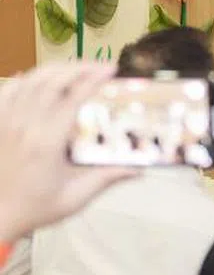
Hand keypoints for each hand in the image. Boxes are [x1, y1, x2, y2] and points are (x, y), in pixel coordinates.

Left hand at [0, 64, 135, 240]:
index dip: (93, 80)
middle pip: (51, 82)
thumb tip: (139, 169)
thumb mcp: (76, 197)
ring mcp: (6, 123)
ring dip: (54, 69)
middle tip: (99, 65)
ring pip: (29, 81)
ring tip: (75, 67)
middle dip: (78, 68)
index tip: (111, 70)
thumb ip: (107, 178)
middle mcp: (24, 126)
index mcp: (46, 142)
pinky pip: (8, 91)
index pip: (72, 98)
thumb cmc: (37, 208)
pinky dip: (24, 79)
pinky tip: (39, 77)